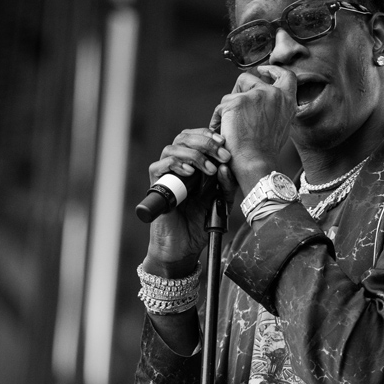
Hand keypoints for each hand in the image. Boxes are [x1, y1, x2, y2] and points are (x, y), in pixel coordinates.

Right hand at [144, 128, 235, 275]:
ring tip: (209, 169)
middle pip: (184, 138)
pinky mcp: (156, 187)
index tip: (224, 144)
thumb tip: (225, 166)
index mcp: (194, 165)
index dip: (209, 136)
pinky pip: (159, 166)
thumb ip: (226, 184)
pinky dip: (175, 164)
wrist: (184, 247)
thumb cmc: (201, 224)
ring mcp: (167, 175)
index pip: (197, 138)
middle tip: (221, 154)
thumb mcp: (221, 201)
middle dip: (205, 143)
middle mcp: (179, 166)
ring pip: (172, 148)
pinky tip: (190, 172)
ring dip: (193, 154)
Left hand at [211, 66, 296, 195]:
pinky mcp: (237, 102)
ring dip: (230, 105)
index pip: (286, 75)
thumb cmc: (265, 152)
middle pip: (252, 78)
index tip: (264, 70)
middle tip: (236, 108)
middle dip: (240, 90)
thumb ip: (276, 109)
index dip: (273, 70)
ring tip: (231, 126)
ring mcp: (256, 96)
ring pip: (234, 90)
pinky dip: (219, 119)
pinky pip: (222, 105)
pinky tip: (222, 132)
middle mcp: (274, 94)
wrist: (256, 164)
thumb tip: (265, 102)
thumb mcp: (280, 126)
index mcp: (287, 101)